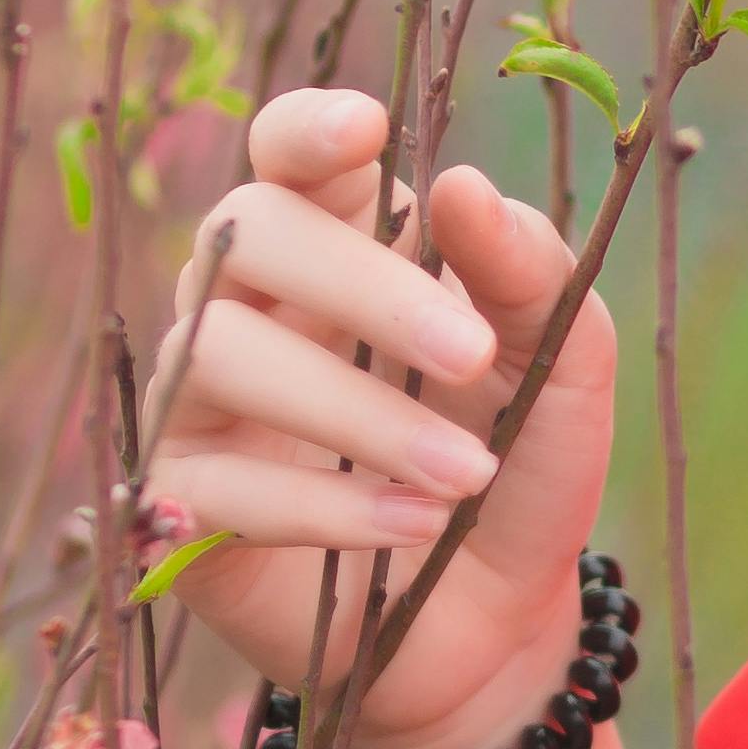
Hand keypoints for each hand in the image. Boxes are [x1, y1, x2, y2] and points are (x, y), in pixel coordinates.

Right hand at [142, 90, 618, 748]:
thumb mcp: (563, 360)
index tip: (370, 132)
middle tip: (475, 352)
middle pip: (245, 231)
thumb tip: (459, 186)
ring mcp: (202, 399)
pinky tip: (417, 526)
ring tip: (466, 472)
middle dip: (362, 284)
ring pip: (215, 351)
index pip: (283, 151)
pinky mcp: (184, 501)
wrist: (501, 620)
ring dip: (356, 411)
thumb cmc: (523, 462)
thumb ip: (527, 270)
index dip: (307, 128)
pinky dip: (330, 506)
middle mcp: (249, 302)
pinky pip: (219, 482)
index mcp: (339, 240)